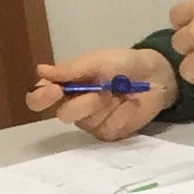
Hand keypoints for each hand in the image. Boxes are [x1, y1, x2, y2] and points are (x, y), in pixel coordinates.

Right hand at [26, 48, 177, 140]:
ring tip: (119, 92)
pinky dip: (121, 116)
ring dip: (105, 106)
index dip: (40, 98)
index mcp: (65, 86)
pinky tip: (130, 105)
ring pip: (87, 123)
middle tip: (103, 89)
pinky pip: (107, 130)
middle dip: (84, 102)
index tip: (54, 91)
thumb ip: (71, 70)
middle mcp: (73, 106)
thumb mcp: (97, 61)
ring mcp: (91, 122)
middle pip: (63, 115)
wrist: (155, 76)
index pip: (38, 99)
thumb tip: (40, 72)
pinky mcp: (110, 133)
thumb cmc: (122, 63)